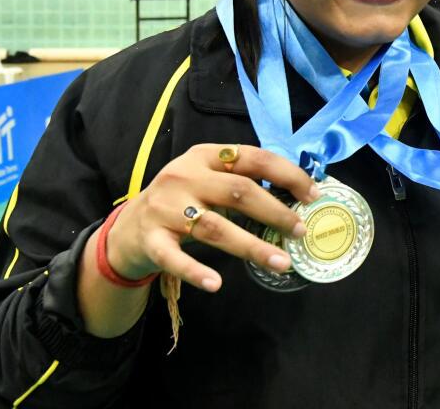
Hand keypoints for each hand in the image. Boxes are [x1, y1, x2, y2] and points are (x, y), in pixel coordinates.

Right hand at [105, 144, 318, 291]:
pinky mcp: (150, 240)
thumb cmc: (182, 202)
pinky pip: (175, 258)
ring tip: (281, 262)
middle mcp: (184, 176)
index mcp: (204, 156)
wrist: (127, 229)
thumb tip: (297, 195)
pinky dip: (195, 271)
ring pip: (215, 227)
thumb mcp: (207, 178)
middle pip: (238, 191)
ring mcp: (165, 208)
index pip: (253, 158)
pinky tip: (216, 283)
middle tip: (301, 231)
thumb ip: (242, 180)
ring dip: (252, 247)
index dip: (287, 175)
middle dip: (276, 212)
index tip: (313, 194)